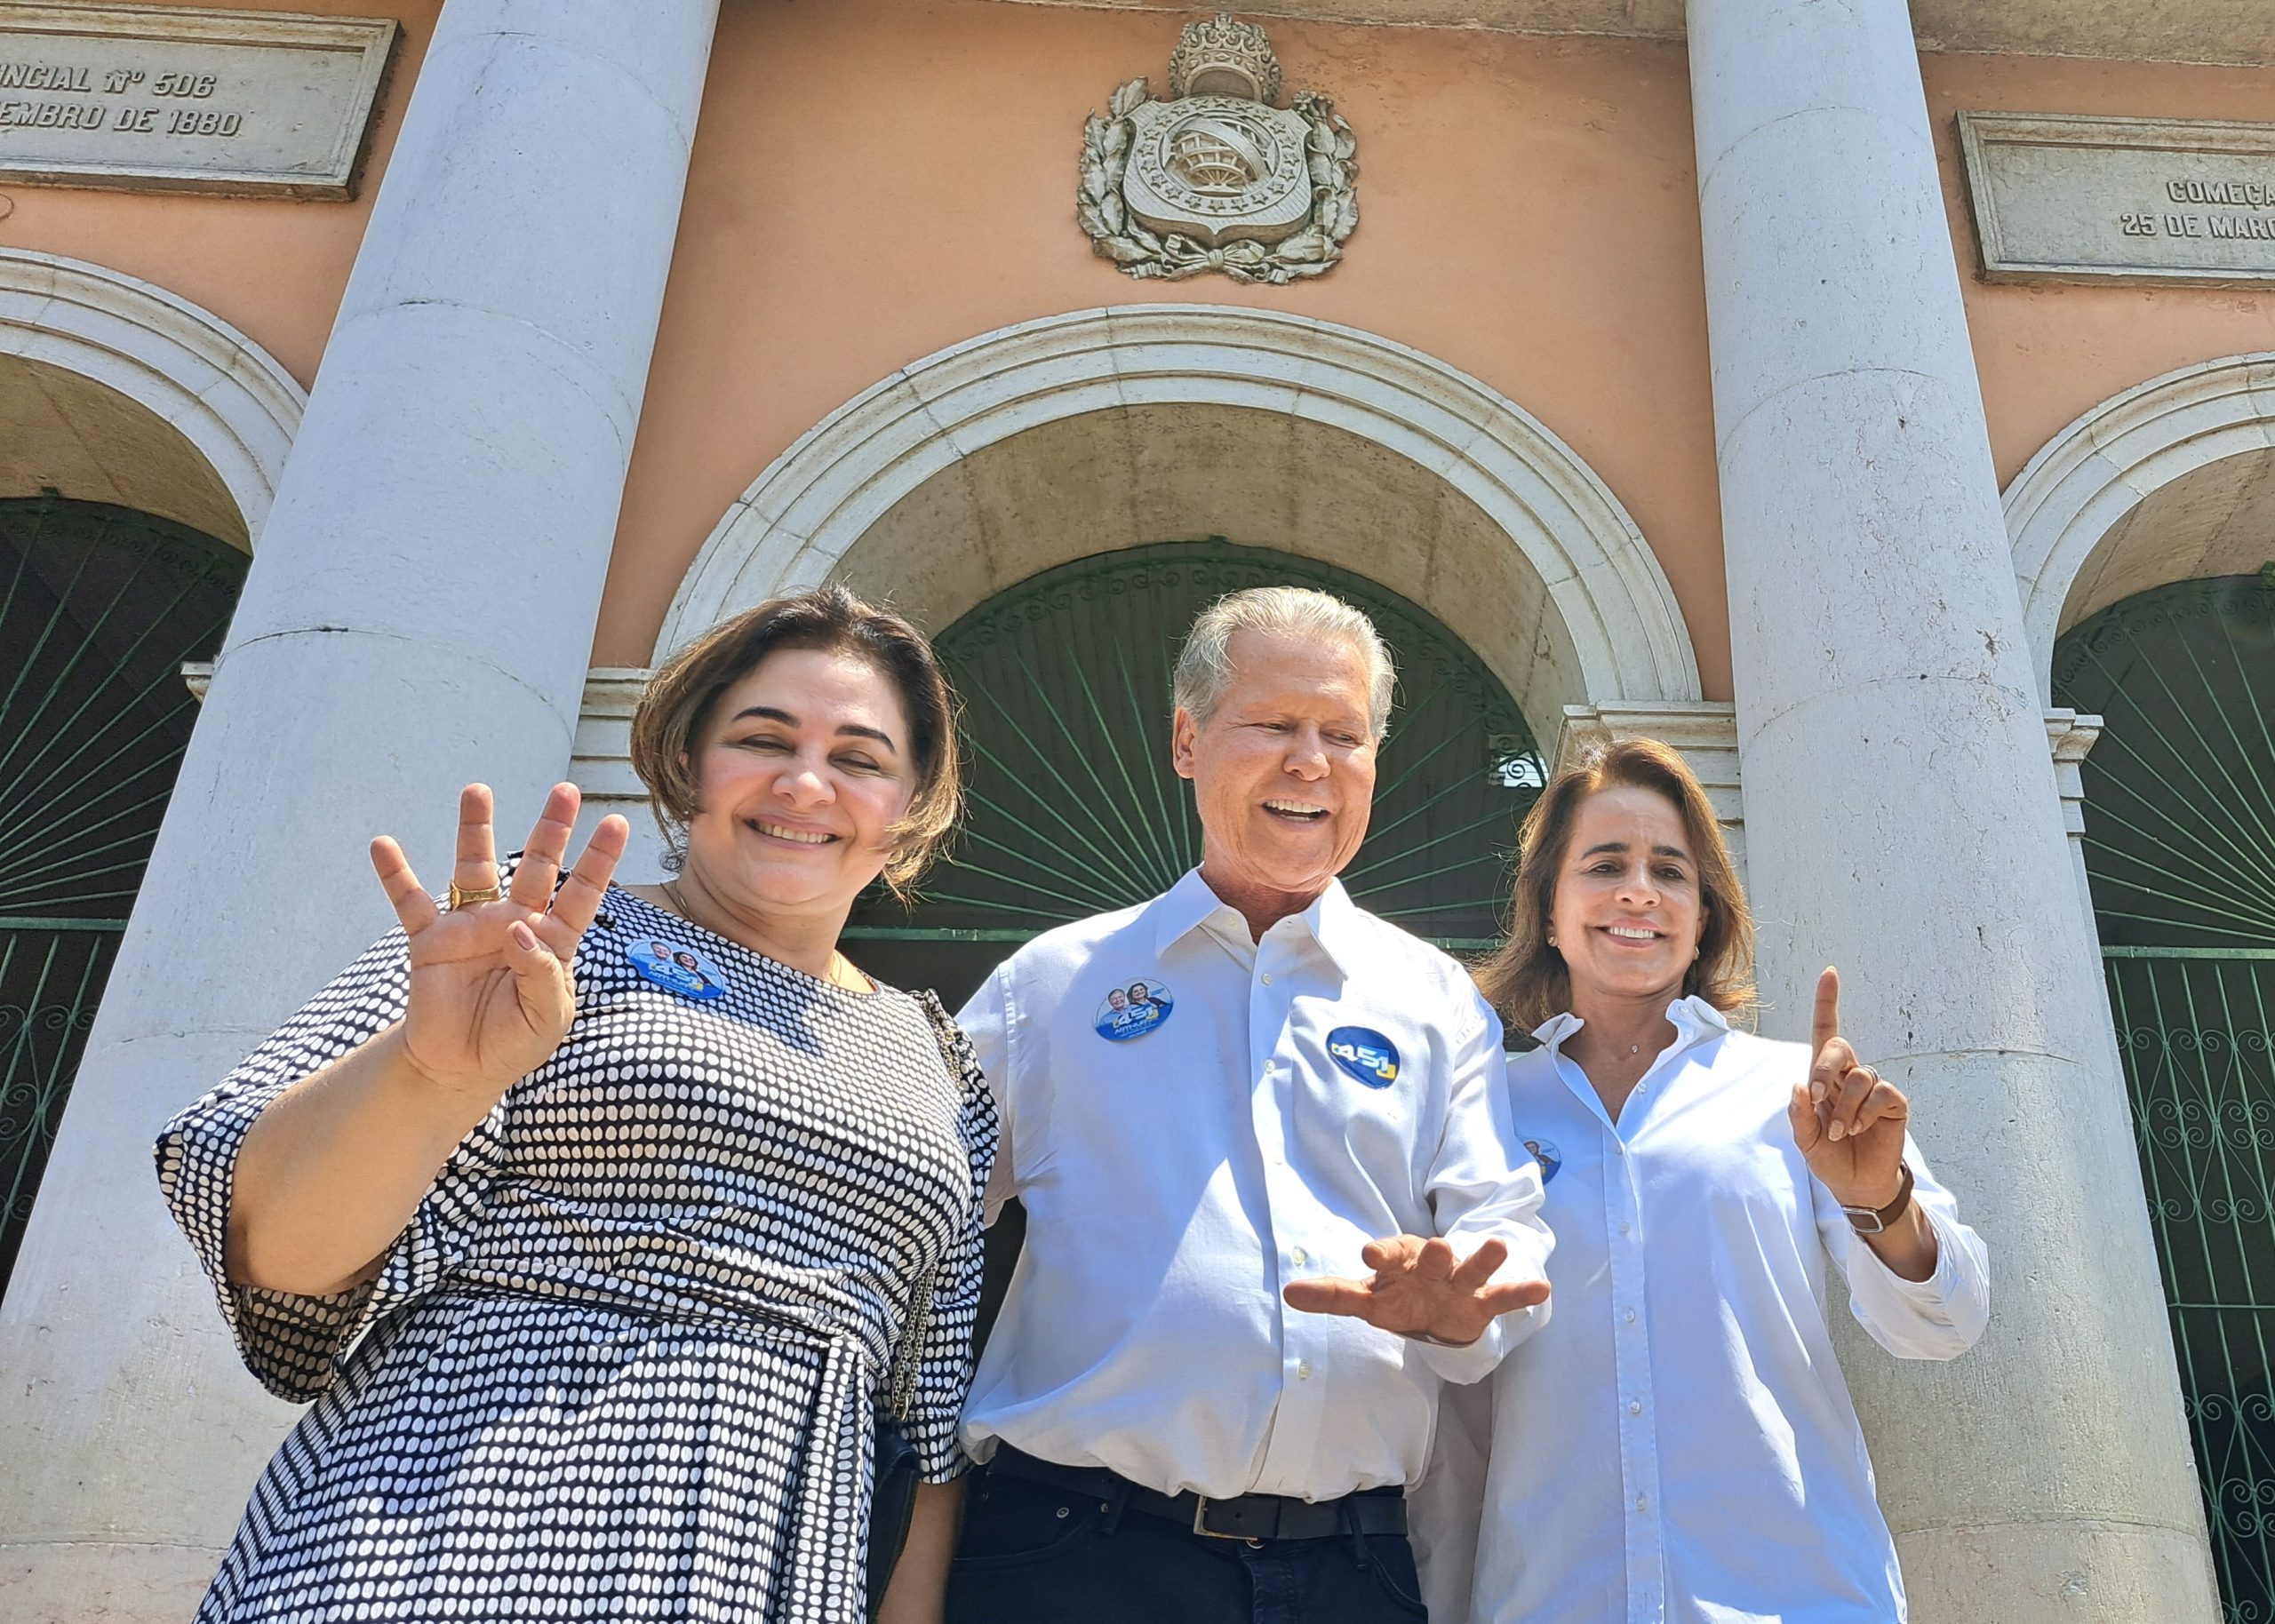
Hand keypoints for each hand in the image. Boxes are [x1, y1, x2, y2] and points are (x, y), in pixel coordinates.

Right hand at [370, 782, 627, 1100]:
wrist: (460, 1069)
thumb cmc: (514, 1043)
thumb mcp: (547, 1018)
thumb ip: (542, 974)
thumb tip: (520, 928)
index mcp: (552, 940)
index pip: (582, 893)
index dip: (599, 860)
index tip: (617, 822)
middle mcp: (514, 922)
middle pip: (538, 866)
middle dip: (552, 828)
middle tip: (565, 790)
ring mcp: (472, 927)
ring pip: (476, 867)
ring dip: (476, 829)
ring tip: (478, 790)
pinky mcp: (432, 942)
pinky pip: (411, 902)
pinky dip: (396, 875)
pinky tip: (383, 845)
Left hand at [1281, 1235, 1550, 1345]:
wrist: (1439, 1311)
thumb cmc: (1400, 1296)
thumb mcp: (1367, 1300)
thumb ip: (1333, 1296)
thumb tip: (1288, 1293)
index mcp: (1401, 1265)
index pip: (1389, 1256)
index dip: (1381, 1257)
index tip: (1369, 1257)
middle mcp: (1432, 1268)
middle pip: (1433, 1258)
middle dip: (1435, 1254)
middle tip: (1440, 1247)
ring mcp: (1460, 1283)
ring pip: (1472, 1269)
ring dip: (1484, 1259)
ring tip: (1499, 1246)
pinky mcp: (1483, 1302)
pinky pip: (1503, 1297)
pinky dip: (1520, 1293)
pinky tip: (1542, 1288)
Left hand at [1787, 966, 1909, 1209]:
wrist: (1855, 1183)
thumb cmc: (1829, 1156)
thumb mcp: (1804, 1138)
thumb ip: (1799, 1113)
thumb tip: (1800, 1084)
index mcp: (1824, 1077)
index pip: (1826, 1032)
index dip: (1827, 1003)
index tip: (1829, 973)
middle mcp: (1849, 1076)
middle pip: (1839, 1048)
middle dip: (1825, 1068)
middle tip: (1816, 1096)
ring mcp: (1873, 1088)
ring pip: (1859, 1076)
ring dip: (1844, 1106)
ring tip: (1840, 1131)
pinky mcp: (1893, 1102)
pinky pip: (1881, 1092)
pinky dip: (1865, 1111)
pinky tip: (1859, 1128)